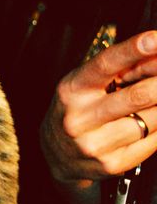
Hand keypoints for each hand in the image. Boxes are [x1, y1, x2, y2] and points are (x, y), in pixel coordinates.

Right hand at [40, 30, 156, 186]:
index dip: (133, 49)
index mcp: (72, 91)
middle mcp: (80, 118)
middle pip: (136, 96)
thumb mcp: (86, 84)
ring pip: (150, 121)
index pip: (105, 64)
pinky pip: (151, 142)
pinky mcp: (112, 164)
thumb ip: (118, 70)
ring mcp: (95, 144)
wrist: (57, 157)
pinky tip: (156, 120)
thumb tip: (156, 55)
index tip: (155, 39)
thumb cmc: (77, 111)